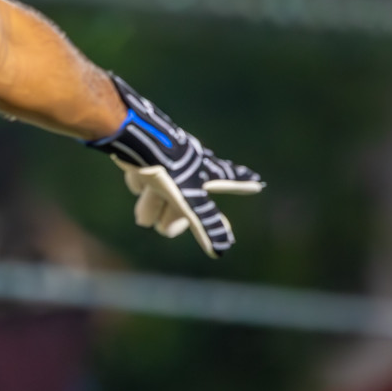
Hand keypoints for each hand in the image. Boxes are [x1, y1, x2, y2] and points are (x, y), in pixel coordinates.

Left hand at [88, 75, 262, 256]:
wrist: (135, 139)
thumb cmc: (167, 168)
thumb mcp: (188, 200)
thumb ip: (205, 224)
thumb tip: (222, 251)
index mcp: (205, 172)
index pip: (229, 180)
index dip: (241, 182)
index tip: (257, 182)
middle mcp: (189, 166)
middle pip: (183, 207)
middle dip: (171, 213)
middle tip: (166, 212)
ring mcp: (167, 162)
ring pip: (158, 198)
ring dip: (151, 200)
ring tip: (149, 185)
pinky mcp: (145, 158)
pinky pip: (140, 181)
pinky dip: (137, 182)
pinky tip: (137, 173)